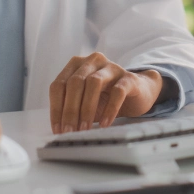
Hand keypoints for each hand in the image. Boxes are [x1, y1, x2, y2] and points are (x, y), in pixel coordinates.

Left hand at [48, 52, 163, 133]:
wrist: (138, 92)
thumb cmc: (106, 98)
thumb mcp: (84, 102)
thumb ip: (72, 110)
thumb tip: (60, 130)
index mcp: (76, 65)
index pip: (59, 84)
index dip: (56, 108)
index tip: (57, 129)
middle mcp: (92, 61)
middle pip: (74, 82)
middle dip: (70, 110)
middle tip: (69, 131)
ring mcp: (111, 67)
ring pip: (94, 83)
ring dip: (86, 108)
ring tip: (84, 129)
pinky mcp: (129, 77)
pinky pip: (117, 91)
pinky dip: (109, 109)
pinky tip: (104, 124)